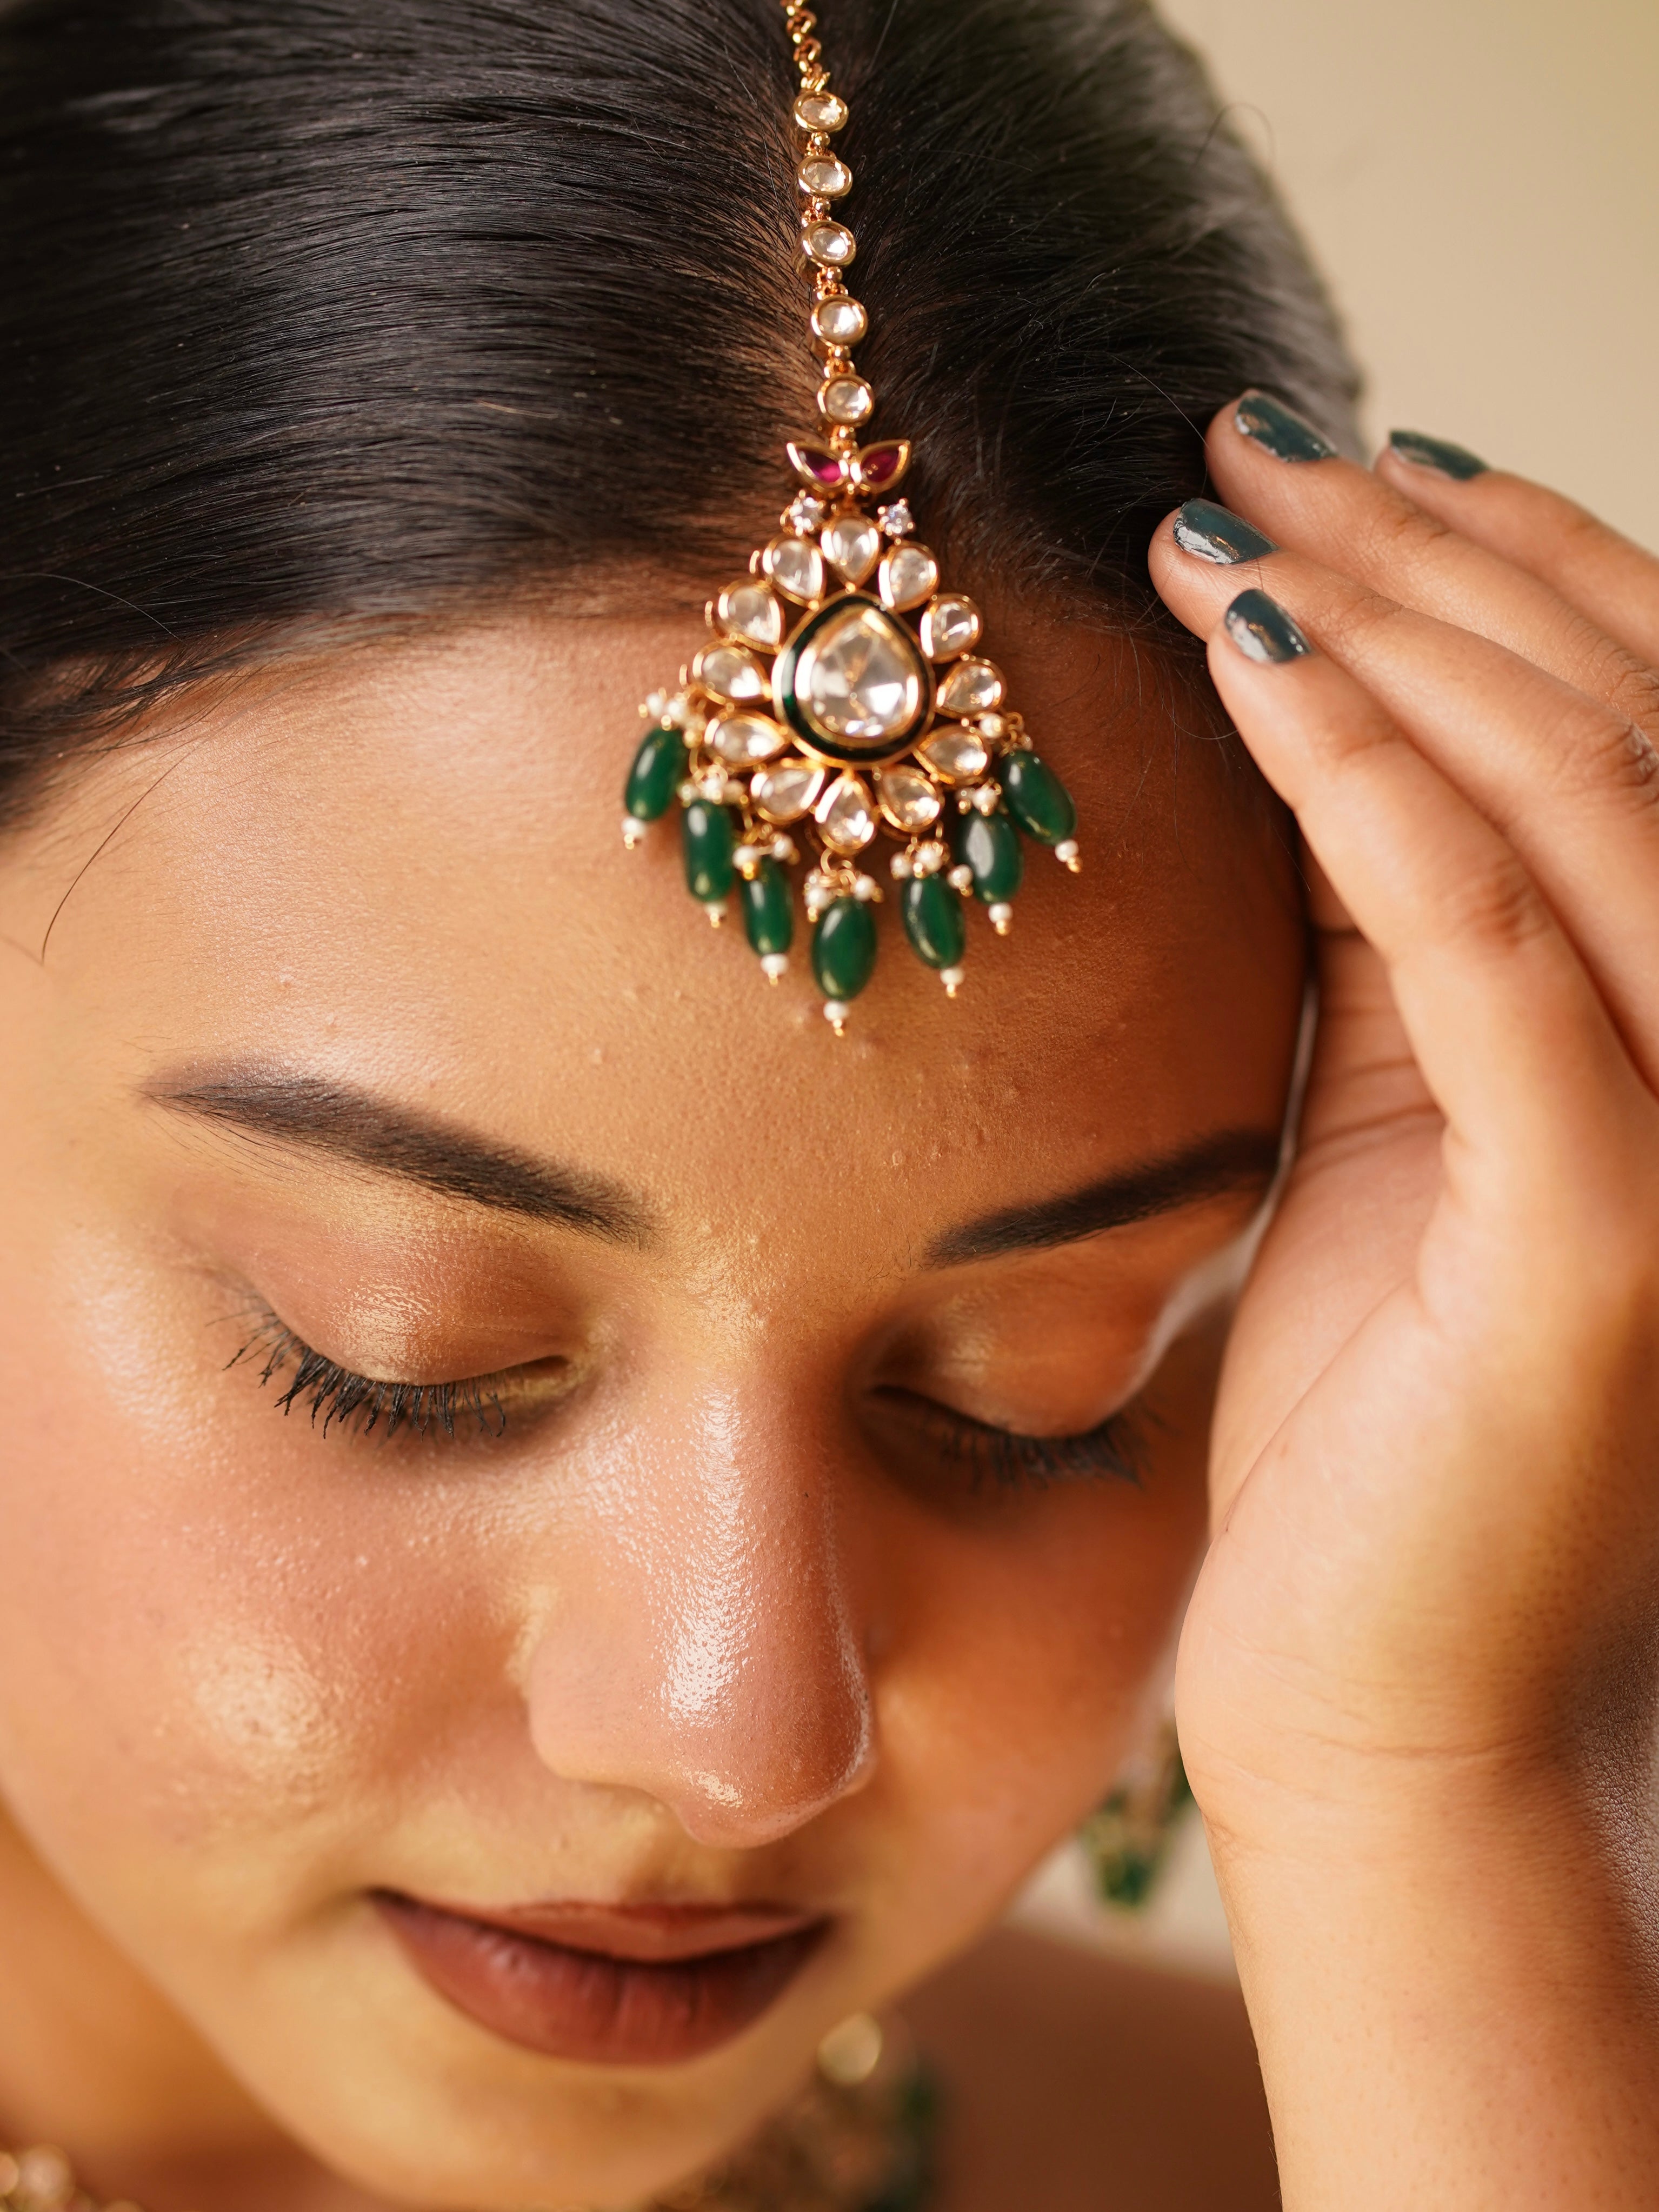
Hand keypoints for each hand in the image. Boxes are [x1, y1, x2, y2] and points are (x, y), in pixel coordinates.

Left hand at [1149, 402, 1658, 2206]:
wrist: (1372, 1679)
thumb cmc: (1362, 1416)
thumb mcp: (1383, 1125)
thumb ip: (1387, 944)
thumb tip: (1322, 741)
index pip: (1625, 730)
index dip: (1506, 572)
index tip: (1347, 466)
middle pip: (1613, 723)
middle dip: (1432, 560)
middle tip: (1251, 449)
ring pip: (1577, 801)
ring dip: (1398, 633)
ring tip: (1230, 520)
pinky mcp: (1608, 1228)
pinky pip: (1493, 951)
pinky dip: (1385, 792)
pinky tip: (1264, 669)